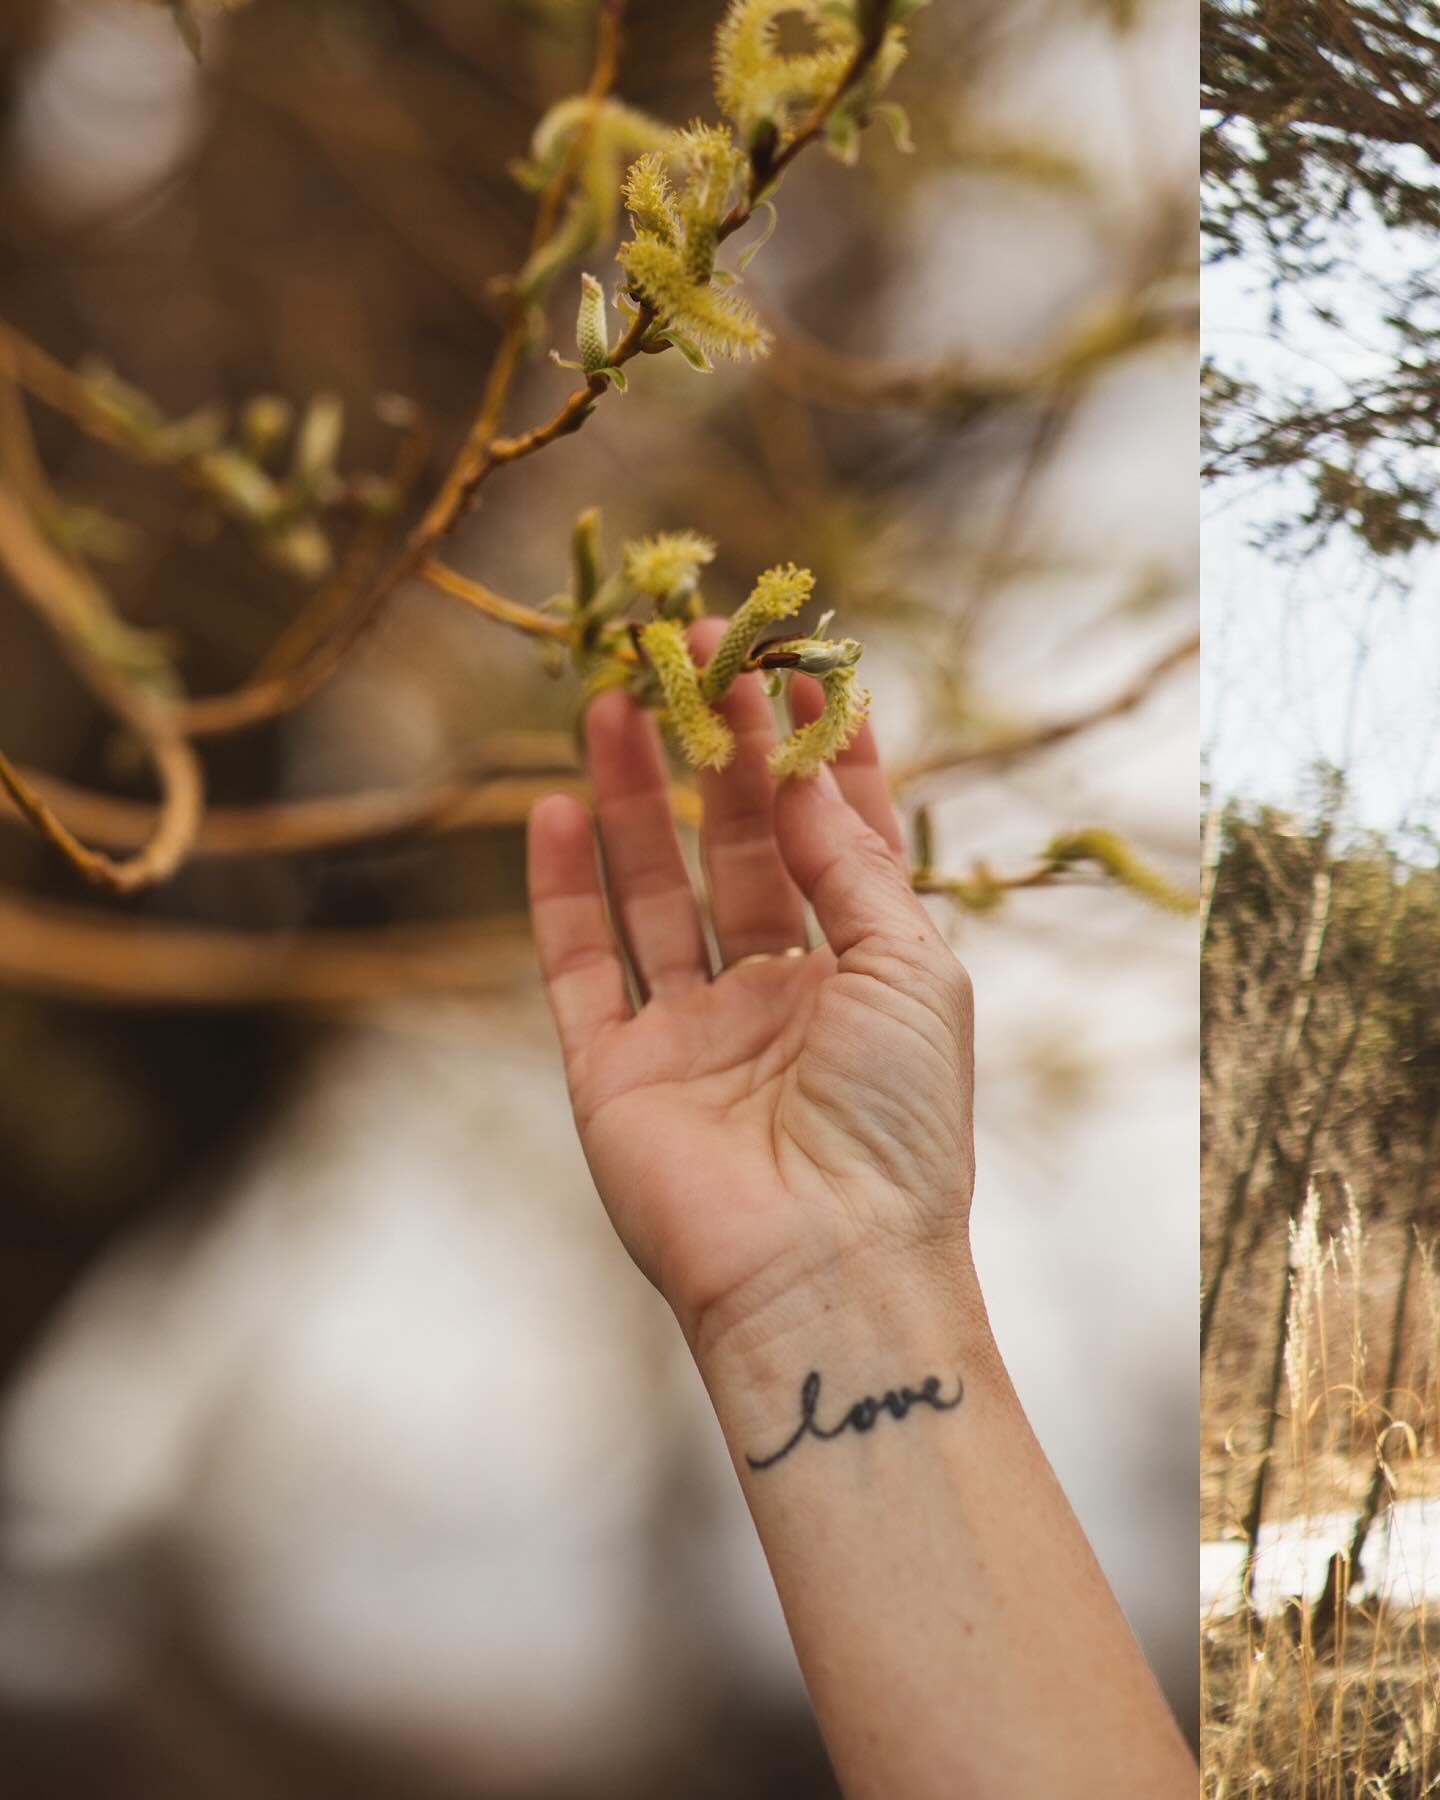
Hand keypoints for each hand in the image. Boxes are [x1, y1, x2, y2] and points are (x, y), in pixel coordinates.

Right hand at [527, 620, 975, 1352]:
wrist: (826, 1268)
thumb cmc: (899, 1124)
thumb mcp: (912, 970)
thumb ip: (855, 865)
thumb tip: (806, 772)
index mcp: (857, 978)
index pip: (830, 841)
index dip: (810, 754)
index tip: (791, 665)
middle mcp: (771, 999)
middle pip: (735, 850)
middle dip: (716, 753)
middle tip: (688, 656)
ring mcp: (687, 1035)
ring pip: (651, 891)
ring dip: (635, 797)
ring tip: (615, 703)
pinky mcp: (612, 1072)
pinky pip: (578, 964)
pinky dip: (562, 889)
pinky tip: (559, 808)